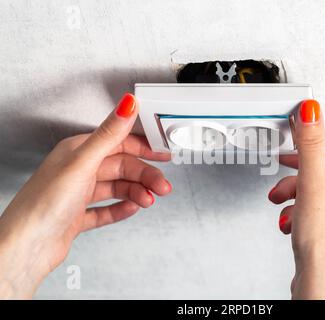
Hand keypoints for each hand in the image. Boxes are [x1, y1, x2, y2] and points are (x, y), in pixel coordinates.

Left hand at [0, 93, 171, 298]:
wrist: (27, 247)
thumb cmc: (43, 204)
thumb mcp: (83, 163)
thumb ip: (109, 135)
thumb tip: (127, 105)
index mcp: (77, 152)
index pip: (118, 143)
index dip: (142, 147)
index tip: (162, 152)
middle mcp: (78, 171)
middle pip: (121, 167)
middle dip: (144, 176)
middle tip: (161, 185)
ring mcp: (78, 194)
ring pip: (116, 188)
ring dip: (136, 193)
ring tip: (148, 200)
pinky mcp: (78, 216)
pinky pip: (107, 209)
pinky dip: (121, 209)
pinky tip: (131, 208)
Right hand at [269, 100, 324, 298]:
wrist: (321, 290)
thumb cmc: (322, 246)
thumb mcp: (311, 188)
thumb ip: (309, 148)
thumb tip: (312, 112)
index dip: (303, 158)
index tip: (286, 157)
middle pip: (322, 182)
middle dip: (295, 186)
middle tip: (279, 191)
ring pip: (318, 203)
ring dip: (295, 204)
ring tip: (284, 214)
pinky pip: (318, 222)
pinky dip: (301, 221)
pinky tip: (291, 229)